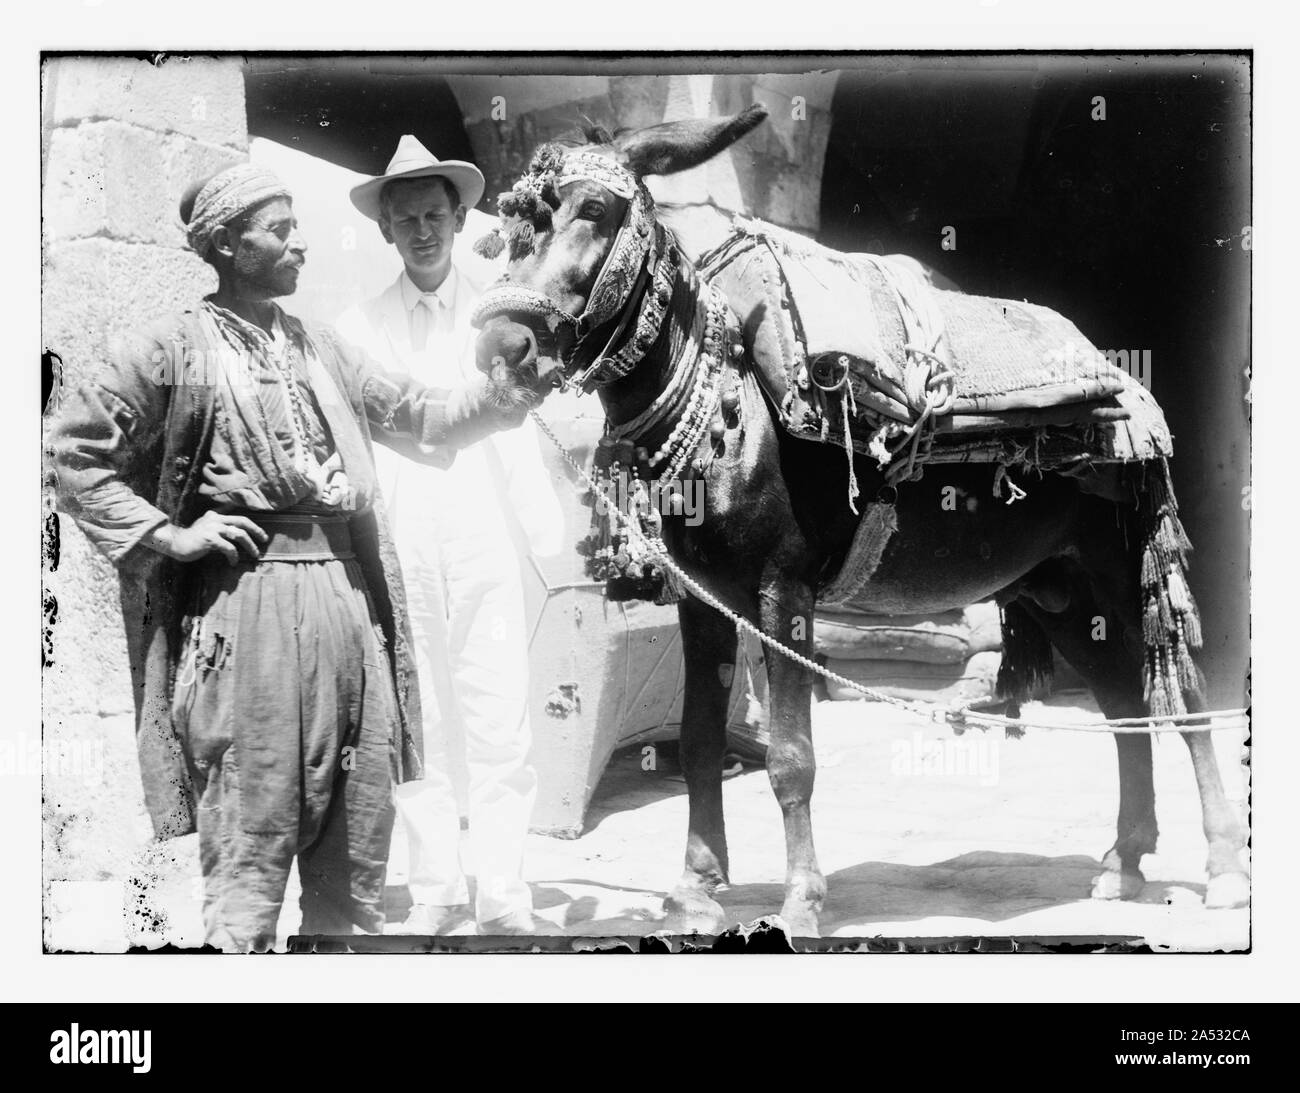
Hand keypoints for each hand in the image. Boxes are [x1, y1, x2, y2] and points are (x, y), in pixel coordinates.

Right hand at [148, 512, 268, 565]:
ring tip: (254, 554)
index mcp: (216, 516)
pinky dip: (234, 556)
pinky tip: (234, 562)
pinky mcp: (210, 539)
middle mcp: (216, 519)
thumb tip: (235, 535)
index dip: (253, 525)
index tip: (262, 534)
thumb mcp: (206, 528)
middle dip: (256, 531)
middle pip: (243, 522)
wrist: (174, 543)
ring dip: (250, 545)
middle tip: (264, 540)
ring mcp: (213, 528)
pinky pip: (229, 547)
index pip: (239, 517)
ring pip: (239, 534)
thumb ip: (218, 527)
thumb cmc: (192, 540)